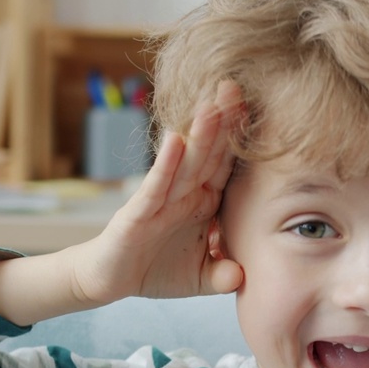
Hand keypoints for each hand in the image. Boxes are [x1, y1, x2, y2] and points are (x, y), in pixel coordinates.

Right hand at [71, 82, 245, 304]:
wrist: (109, 280)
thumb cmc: (155, 269)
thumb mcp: (199, 278)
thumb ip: (223, 276)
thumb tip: (242, 276)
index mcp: (203, 201)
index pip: (225, 166)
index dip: (240, 140)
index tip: (259, 111)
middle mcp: (184, 193)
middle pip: (208, 154)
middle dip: (222, 122)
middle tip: (236, 87)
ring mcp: (160, 200)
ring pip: (184, 163)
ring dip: (198, 135)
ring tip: (213, 105)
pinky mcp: (138, 212)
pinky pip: (155, 186)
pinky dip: (166, 165)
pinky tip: (176, 141)